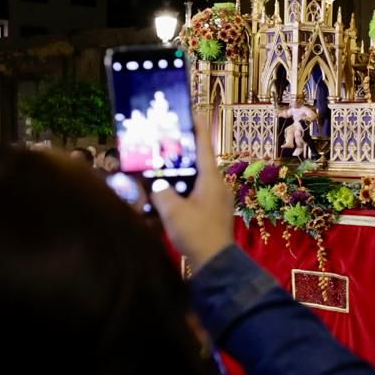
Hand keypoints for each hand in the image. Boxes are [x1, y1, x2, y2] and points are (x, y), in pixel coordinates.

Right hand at [152, 110, 233, 273]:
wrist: (215, 263)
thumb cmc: (196, 233)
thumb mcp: (172, 211)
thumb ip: (160, 191)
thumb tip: (156, 185)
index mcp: (211, 178)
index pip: (205, 144)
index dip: (198, 126)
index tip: (192, 110)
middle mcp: (218, 184)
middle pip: (200, 161)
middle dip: (183, 152)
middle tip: (166, 143)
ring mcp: (218, 199)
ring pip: (198, 178)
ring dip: (182, 173)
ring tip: (163, 167)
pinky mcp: (214, 212)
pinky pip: (198, 193)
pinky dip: (185, 189)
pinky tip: (170, 194)